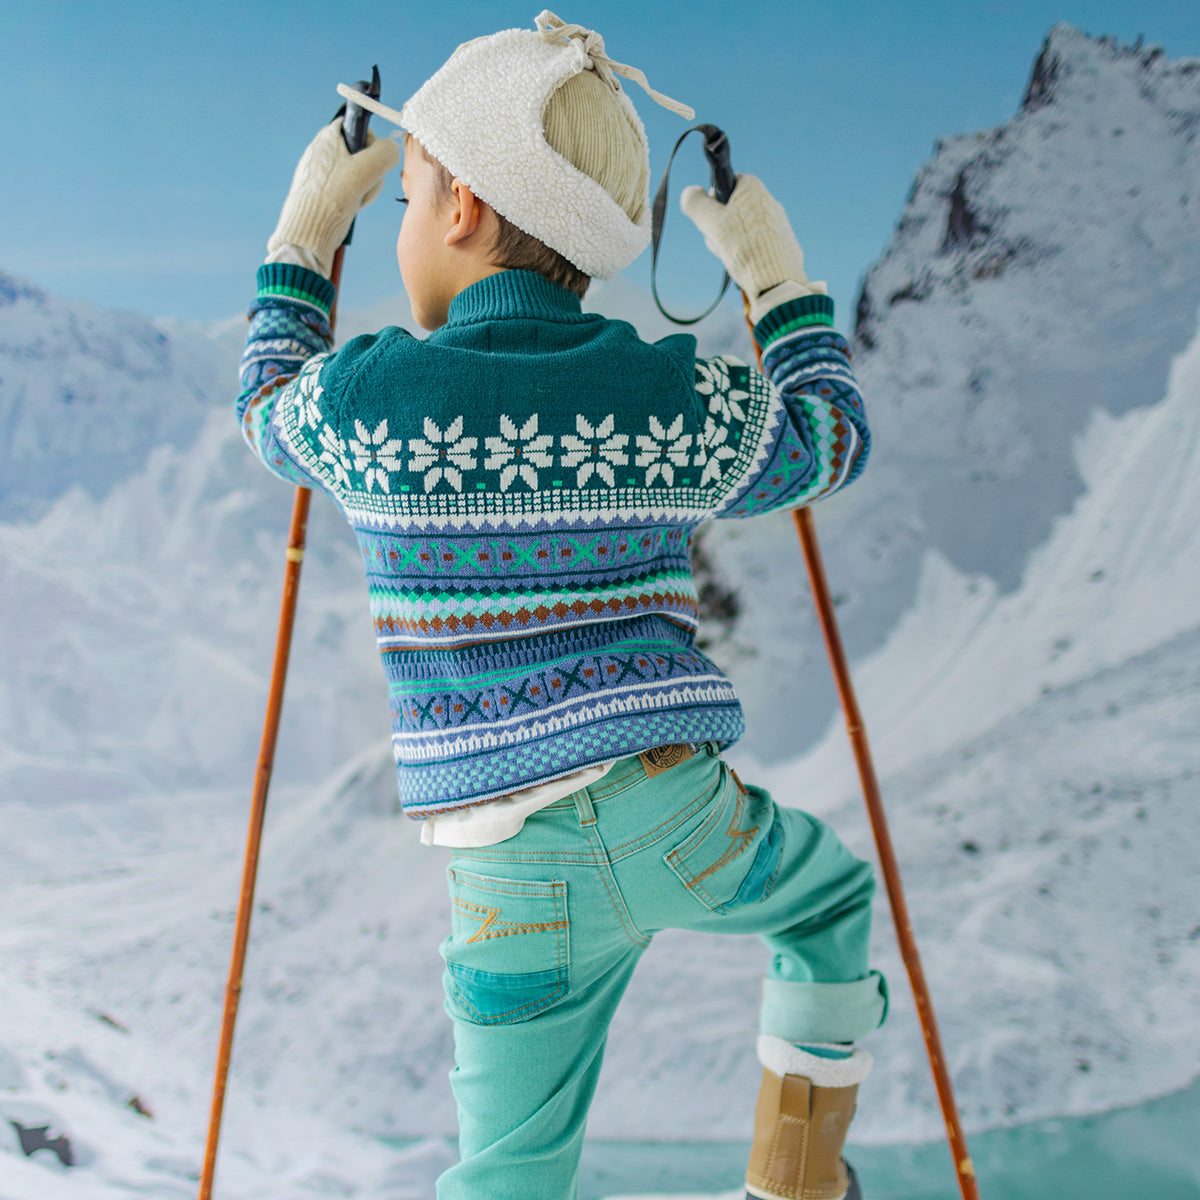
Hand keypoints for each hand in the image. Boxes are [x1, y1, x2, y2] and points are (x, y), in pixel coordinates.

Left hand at [268, 120, 399, 277]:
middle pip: (360, 153)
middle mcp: (321, 151)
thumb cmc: (333, 199)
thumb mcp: (367, 170)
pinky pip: (345, 189)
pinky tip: (348, 209)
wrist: (306, 234)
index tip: (372, 159)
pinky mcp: (320, 191)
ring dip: (364, 188)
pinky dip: (352, 199)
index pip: (357, 124)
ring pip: (355, 173)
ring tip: (355, 201)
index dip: (371, 141)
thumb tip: (391, 149)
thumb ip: (385, 154)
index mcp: (328, 137)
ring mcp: (320, 172)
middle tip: (364, 186)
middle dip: (370, 171)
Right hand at [680, 174, 819, 318]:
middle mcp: (769, 201)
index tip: (711, 218)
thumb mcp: (711, 222)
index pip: (726, 182)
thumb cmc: (743, 247)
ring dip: (732, 243)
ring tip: (734, 257)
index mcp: (753, 188)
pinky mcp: (784, 244)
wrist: (776, 280)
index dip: (713, 201)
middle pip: (733, 209)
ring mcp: (778, 223)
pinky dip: (749, 253)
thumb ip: (696, 204)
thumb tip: (689, 192)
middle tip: (721, 242)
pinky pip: (758, 244)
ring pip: (744, 229)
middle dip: (721, 227)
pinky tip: (748, 265)